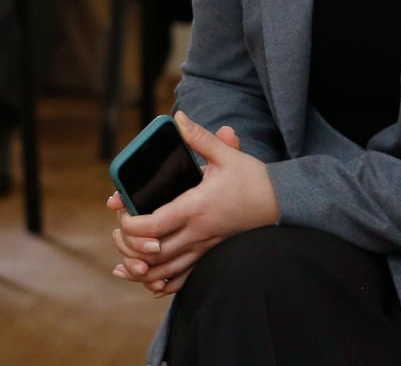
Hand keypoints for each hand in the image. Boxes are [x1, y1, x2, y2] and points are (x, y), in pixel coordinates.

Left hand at [107, 114, 278, 295]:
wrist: (282, 204)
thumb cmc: (253, 179)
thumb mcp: (227, 155)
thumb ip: (199, 138)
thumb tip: (178, 118)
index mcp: (197, 207)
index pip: (155, 224)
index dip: (132, 224)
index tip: (121, 213)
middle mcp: (199, 232)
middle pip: (154, 253)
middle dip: (130, 246)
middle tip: (118, 231)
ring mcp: (205, 248)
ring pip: (167, 270)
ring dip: (142, 269)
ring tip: (125, 258)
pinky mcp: (211, 255)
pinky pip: (185, 278)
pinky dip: (164, 283)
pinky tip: (150, 281)